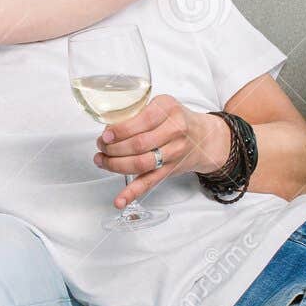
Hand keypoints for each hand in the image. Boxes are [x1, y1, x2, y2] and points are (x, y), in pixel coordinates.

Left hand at [95, 94, 230, 206]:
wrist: (203, 138)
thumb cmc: (176, 120)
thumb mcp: (162, 105)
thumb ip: (138, 113)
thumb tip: (108, 129)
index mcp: (169, 109)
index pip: (141, 121)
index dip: (119, 130)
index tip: (106, 135)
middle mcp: (175, 131)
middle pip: (138, 144)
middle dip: (113, 148)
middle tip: (101, 147)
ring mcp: (174, 153)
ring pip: (141, 163)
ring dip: (116, 165)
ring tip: (102, 161)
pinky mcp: (170, 170)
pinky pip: (149, 183)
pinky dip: (132, 193)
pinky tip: (119, 200)